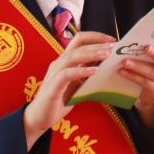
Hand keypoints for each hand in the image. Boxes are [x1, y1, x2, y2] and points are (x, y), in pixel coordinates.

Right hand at [23, 31, 115, 148]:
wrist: (39, 117)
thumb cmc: (59, 100)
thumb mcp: (77, 84)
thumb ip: (86, 74)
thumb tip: (105, 66)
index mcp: (65, 61)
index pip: (79, 41)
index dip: (96, 37)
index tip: (112, 40)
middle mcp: (59, 63)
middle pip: (78, 44)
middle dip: (97, 42)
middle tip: (113, 45)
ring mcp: (55, 73)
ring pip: (72, 56)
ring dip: (91, 54)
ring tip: (106, 55)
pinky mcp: (53, 86)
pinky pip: (67, 74)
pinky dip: (81, 71)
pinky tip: (93, 71)